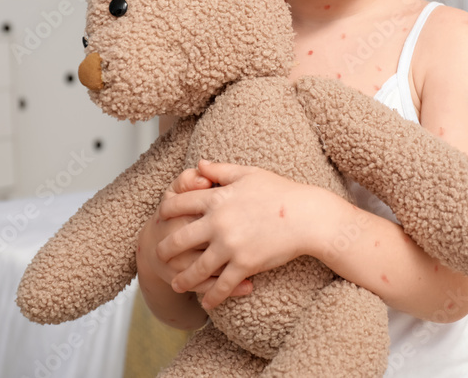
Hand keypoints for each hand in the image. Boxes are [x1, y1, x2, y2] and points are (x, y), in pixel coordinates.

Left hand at [156, 159, 326, 309]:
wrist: (308, 216)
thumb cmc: (281, 192)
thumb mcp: (249, 173)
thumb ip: (220, 170)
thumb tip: (199, 164)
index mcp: (217, 197)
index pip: (179, 203)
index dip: (165, 211)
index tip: (160, 218)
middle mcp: (218, 222)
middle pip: (179, 238)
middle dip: (165, 249)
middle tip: (159, 255)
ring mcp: (230, 245)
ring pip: (196, 268)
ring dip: (182, 279)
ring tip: (175, 284)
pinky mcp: (245, 265)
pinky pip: (222, 285)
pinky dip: (212, 297)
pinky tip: (206, 303)